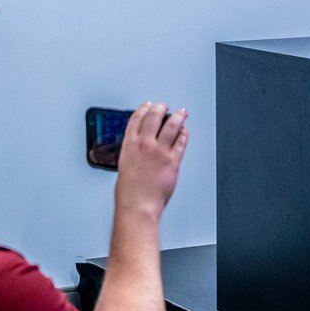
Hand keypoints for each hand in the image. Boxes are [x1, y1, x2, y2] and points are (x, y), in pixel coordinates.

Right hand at [115, 102, 188, 218]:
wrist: (138, 206)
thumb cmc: (129, 192)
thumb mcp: (125, 164)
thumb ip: (133, 152)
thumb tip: (139, 148)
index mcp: (130, 144)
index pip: (137, 118)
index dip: (144, 108)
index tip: (148, 105)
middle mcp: (145, 144)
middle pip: (155, 116)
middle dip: (161, 107)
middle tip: (166, 106)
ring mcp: (160, 151)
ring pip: (172, 125)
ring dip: (178, 116)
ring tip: (181, 113)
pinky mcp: (173, 160)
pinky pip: (181, 141)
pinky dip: (184, 134)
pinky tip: (185, 132)